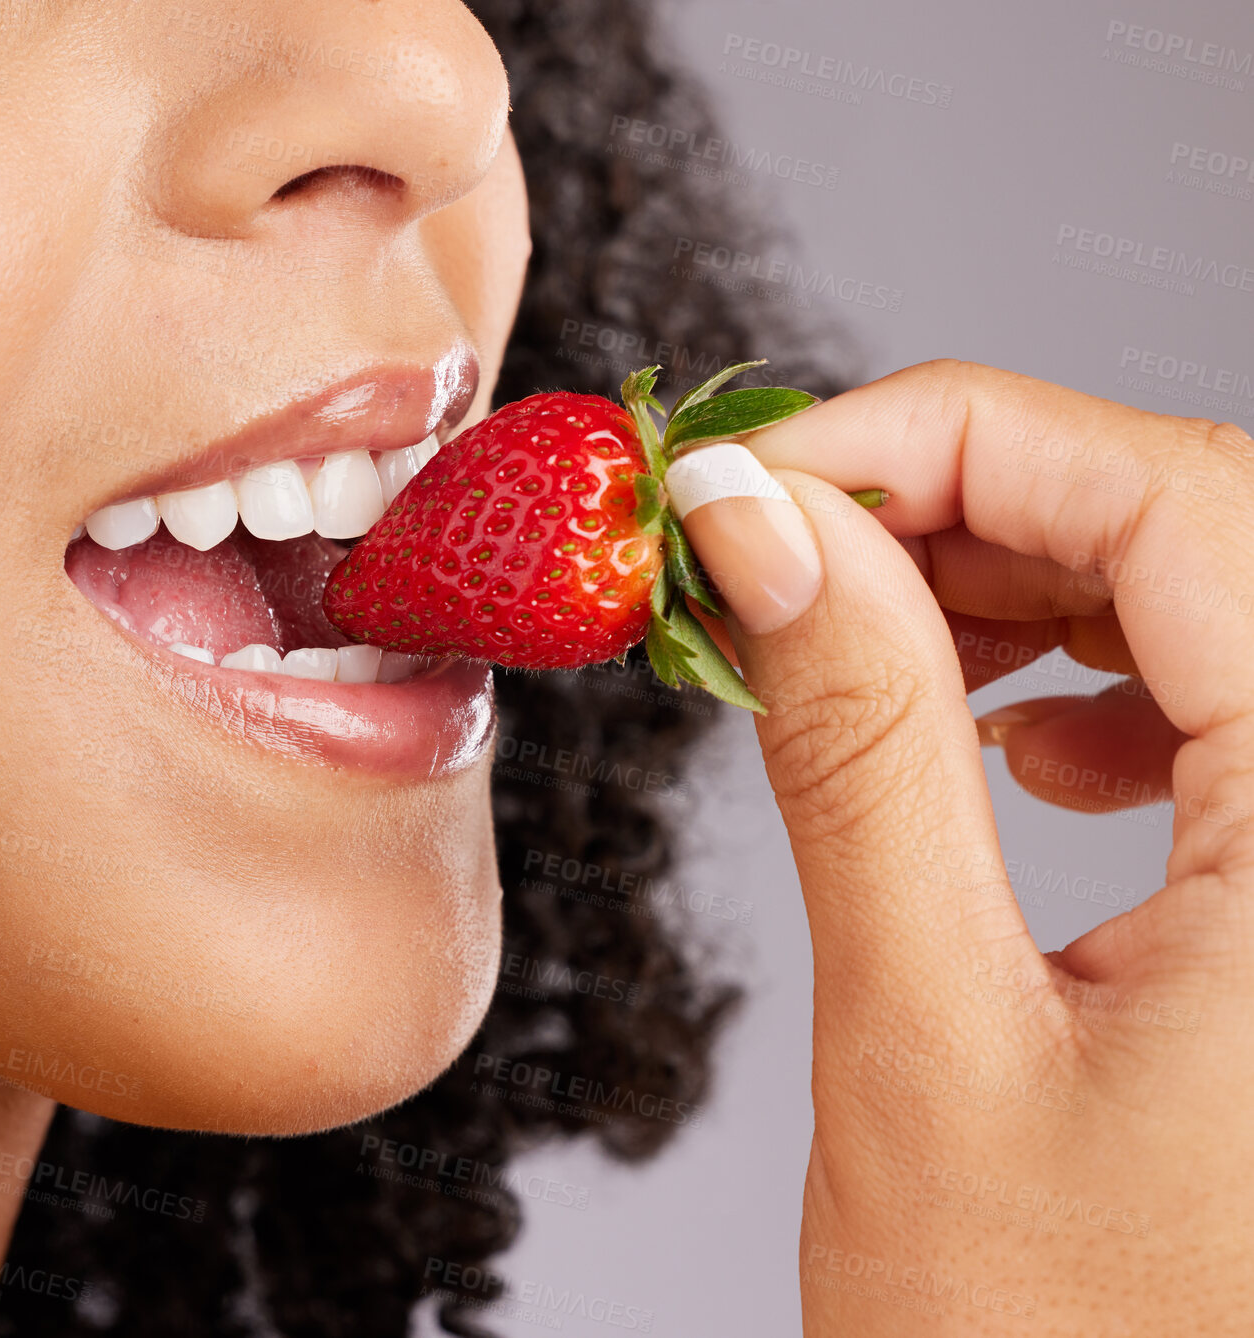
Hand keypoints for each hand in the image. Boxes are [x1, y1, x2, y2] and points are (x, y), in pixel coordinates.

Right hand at [667, 359, 1253, 1333]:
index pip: (1171, 497)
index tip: (761, 473)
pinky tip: (1017, 739)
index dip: (943, 441)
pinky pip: (1237, 705)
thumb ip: (854, 747)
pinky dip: (1104, 675)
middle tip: (780, 546)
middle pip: (1198, 526)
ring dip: (1024, 582)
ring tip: (867, 633)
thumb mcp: (924, 1037)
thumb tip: (762, 530)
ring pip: (1214, 600)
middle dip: (967, 501)